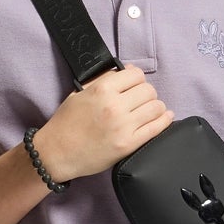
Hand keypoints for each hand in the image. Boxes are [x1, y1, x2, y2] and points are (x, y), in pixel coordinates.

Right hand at [34, 65, 172, 182]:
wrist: (57, 153)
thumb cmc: (66, 123)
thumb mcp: (81, 93)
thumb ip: (104, 80)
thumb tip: (127, 71)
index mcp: (102, 89)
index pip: (136, 74)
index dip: (137, 79)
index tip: (134, 85)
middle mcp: (114, 106)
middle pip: (149, 90)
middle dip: (147, 93)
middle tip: (140, 101)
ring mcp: (123, 126)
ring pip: (156, 107)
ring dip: (156, 107)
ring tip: (150, 110)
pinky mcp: (128, 144)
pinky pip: (156, 128)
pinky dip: (164, 120)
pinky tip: (166, 117)